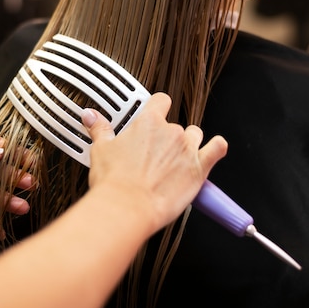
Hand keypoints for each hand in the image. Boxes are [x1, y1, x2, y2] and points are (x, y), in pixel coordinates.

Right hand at [82, 92, 227, 231]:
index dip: (159, 107)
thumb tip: (90, 116)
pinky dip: (218, 147)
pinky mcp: (199, 169)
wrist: (127, 207)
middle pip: (176, 125)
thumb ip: (100, 129)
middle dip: (168, 137)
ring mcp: (187, 149)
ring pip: (195, 136)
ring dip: (189, 144)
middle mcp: (170, 132)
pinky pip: (217, 149)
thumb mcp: (101, 149)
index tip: (156, 113)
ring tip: (177, 159)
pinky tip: (216, 148)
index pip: (161, 101)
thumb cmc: (115, 181)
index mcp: (148, 122)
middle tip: (156, 153)